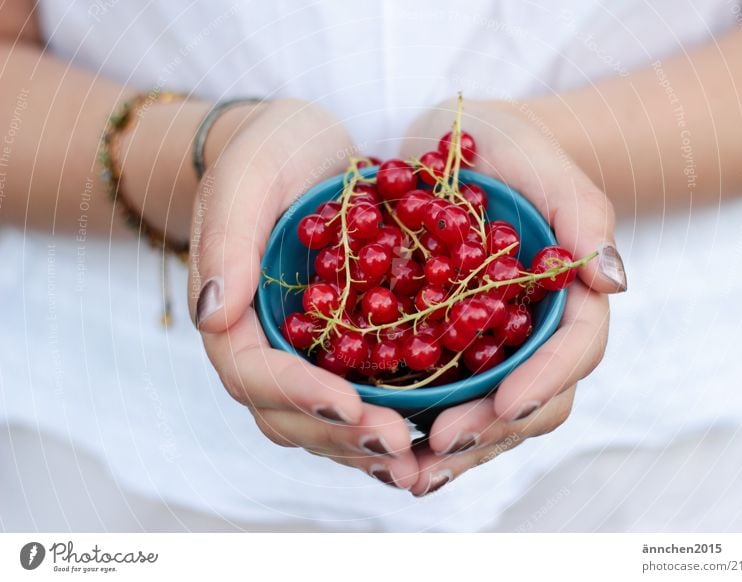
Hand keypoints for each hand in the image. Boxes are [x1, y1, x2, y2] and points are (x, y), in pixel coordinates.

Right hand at [188, 99, 418, 488]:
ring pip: (324, 421)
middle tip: (398, 444)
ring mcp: (304, 353)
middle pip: (288, 414)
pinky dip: (388, 424)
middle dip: (340, 435)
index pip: (252, 371)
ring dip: (365, 448)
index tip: (346, 403)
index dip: (296, 394)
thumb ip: (228, 238)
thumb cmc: (271, 150)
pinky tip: (428, 438)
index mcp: (232, 312)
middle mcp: (265, 344)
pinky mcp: (344, 349)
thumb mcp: (249, 174)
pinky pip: (359, 400)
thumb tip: (212, 312)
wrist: (305, 147)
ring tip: (417, 462)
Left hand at [400, 98, 625, 495]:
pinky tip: (392, 447)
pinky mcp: (454, 349)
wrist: (458, 146)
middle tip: (441, 445)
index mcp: (570, 293)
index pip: (575, 349)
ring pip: (492, 414)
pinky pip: (448, 399)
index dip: (545, 381)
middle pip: (534, 399)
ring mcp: (497, 346)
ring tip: (411, 470)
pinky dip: (423, 428)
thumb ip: (582, 212)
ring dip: (458, 449)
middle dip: (493, 429)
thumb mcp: (538, 158)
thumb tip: (614, 280)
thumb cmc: (505, 145)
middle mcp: (537, 331)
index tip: (505, 405)